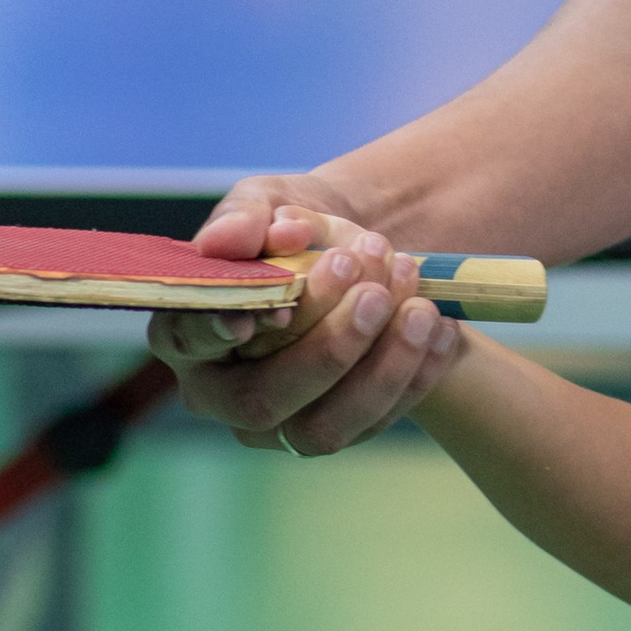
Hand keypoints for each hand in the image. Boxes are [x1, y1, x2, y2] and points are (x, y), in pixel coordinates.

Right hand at [147, 177, 462, 453]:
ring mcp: (281, 423)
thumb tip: (223, 239)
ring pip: (322, 428)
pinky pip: (376, 424)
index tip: (278, 309)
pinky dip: (416, 376)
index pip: (190, 341)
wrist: (362, 256)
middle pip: (262, 400)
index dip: (223, 332)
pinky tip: (442, 329)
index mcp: (188, 332)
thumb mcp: (275, 201)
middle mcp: (223, 392)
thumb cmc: (300, 231)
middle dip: (326, 348)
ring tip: (420, 307)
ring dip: (379, 369)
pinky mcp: (339, 430)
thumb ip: (247, 215)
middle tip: (373, 288)